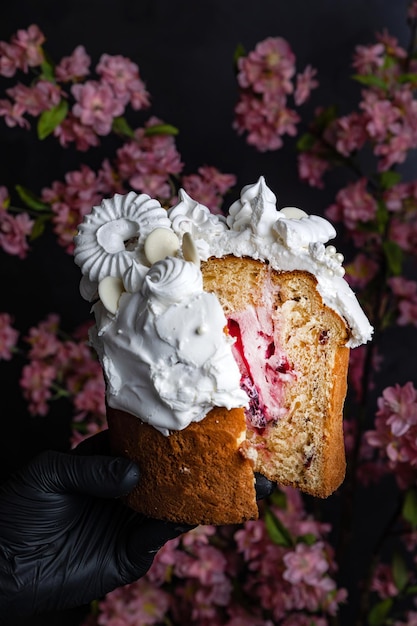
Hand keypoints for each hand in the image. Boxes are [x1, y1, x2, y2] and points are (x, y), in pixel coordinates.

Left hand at [0, 446, 190, 622]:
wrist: (3, 564)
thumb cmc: (19, 510)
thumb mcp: (50, 474)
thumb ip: (91, 469)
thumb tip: (134, 473)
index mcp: (100, 467)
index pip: (133, 446)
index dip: (154, 435)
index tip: (176, 423)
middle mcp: (118, 493)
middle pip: (156, 476)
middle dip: (178, 464)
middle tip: (203, 449)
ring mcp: (125, 524)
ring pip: (164, 506)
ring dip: (184, 494)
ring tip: (207, 478)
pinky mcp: (128, 555)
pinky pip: (155, 538)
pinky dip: (173, 525)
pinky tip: (186, 511)